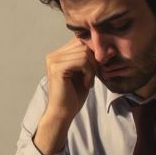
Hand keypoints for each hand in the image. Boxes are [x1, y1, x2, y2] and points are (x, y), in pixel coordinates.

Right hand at [32, 38, 96, 154]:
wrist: (63, 113)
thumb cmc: (74, 95)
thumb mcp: (83, 72)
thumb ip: (87, 57)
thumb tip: (102, 43)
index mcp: (58, 54)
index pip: (80, 40)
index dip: (93, 52)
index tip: (97, 68)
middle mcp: (53, 55)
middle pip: (83, 44)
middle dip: (94, 59)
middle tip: (94, 75)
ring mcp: (53, 60)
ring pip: (84, 52)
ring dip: (92, 68)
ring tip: (89, 81)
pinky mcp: (57, 68)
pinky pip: (82, 61)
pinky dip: (89, 72)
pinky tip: (87, 84)